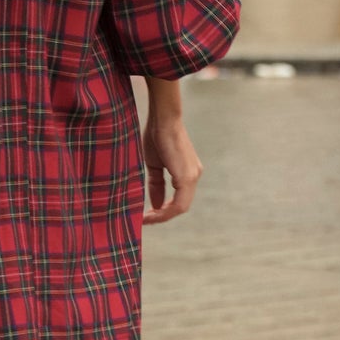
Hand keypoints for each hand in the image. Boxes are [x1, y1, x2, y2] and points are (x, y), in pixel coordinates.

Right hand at [142, 102, 201, 225]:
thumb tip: (155, 205)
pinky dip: (165, 211)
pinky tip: (151, 212)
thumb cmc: (157, 135)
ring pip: (181, 207)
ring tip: (146, 218)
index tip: (146, 215)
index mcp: (187, 172)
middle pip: (180, 206)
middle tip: (145, 220)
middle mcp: (194, 175)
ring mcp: (193, 176)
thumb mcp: (154, 165)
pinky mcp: (187, 177)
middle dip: (162, 215)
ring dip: (163, 216)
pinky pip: (179, 203)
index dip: (163, 210)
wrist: (163, 118)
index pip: (178, 199)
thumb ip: (156, 185)